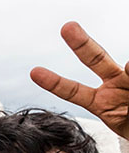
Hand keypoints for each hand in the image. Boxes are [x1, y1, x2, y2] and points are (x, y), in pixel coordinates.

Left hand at [31, 22, 128, 140]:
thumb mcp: (128, 124)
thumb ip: (124, 107)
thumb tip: (128, 63)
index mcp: (99, 102)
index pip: (73, 91)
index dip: (54, 82)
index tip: (33, 72)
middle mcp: (113, 85)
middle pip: (95, 59)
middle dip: (80, 43)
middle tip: (66, 27)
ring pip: (128, 66)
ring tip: (128, 68)